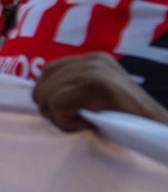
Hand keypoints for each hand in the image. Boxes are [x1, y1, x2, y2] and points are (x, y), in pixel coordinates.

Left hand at [33, 53, 167, 130]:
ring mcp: (95, 69)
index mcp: (92, 60)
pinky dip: (66, 121)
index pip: (48, 72)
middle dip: (51, 109)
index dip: (49, 97)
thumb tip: (38, 96)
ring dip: (60, 118)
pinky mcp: (97, 84)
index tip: (71, 113)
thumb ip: (71, 90)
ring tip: (85, 123)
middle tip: (76, 122)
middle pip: (44, 83)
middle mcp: (92, 60)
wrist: (159, 132)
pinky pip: (58, 104)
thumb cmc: (124, 122)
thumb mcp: (95, 99)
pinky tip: (87, 124)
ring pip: (48, 95)